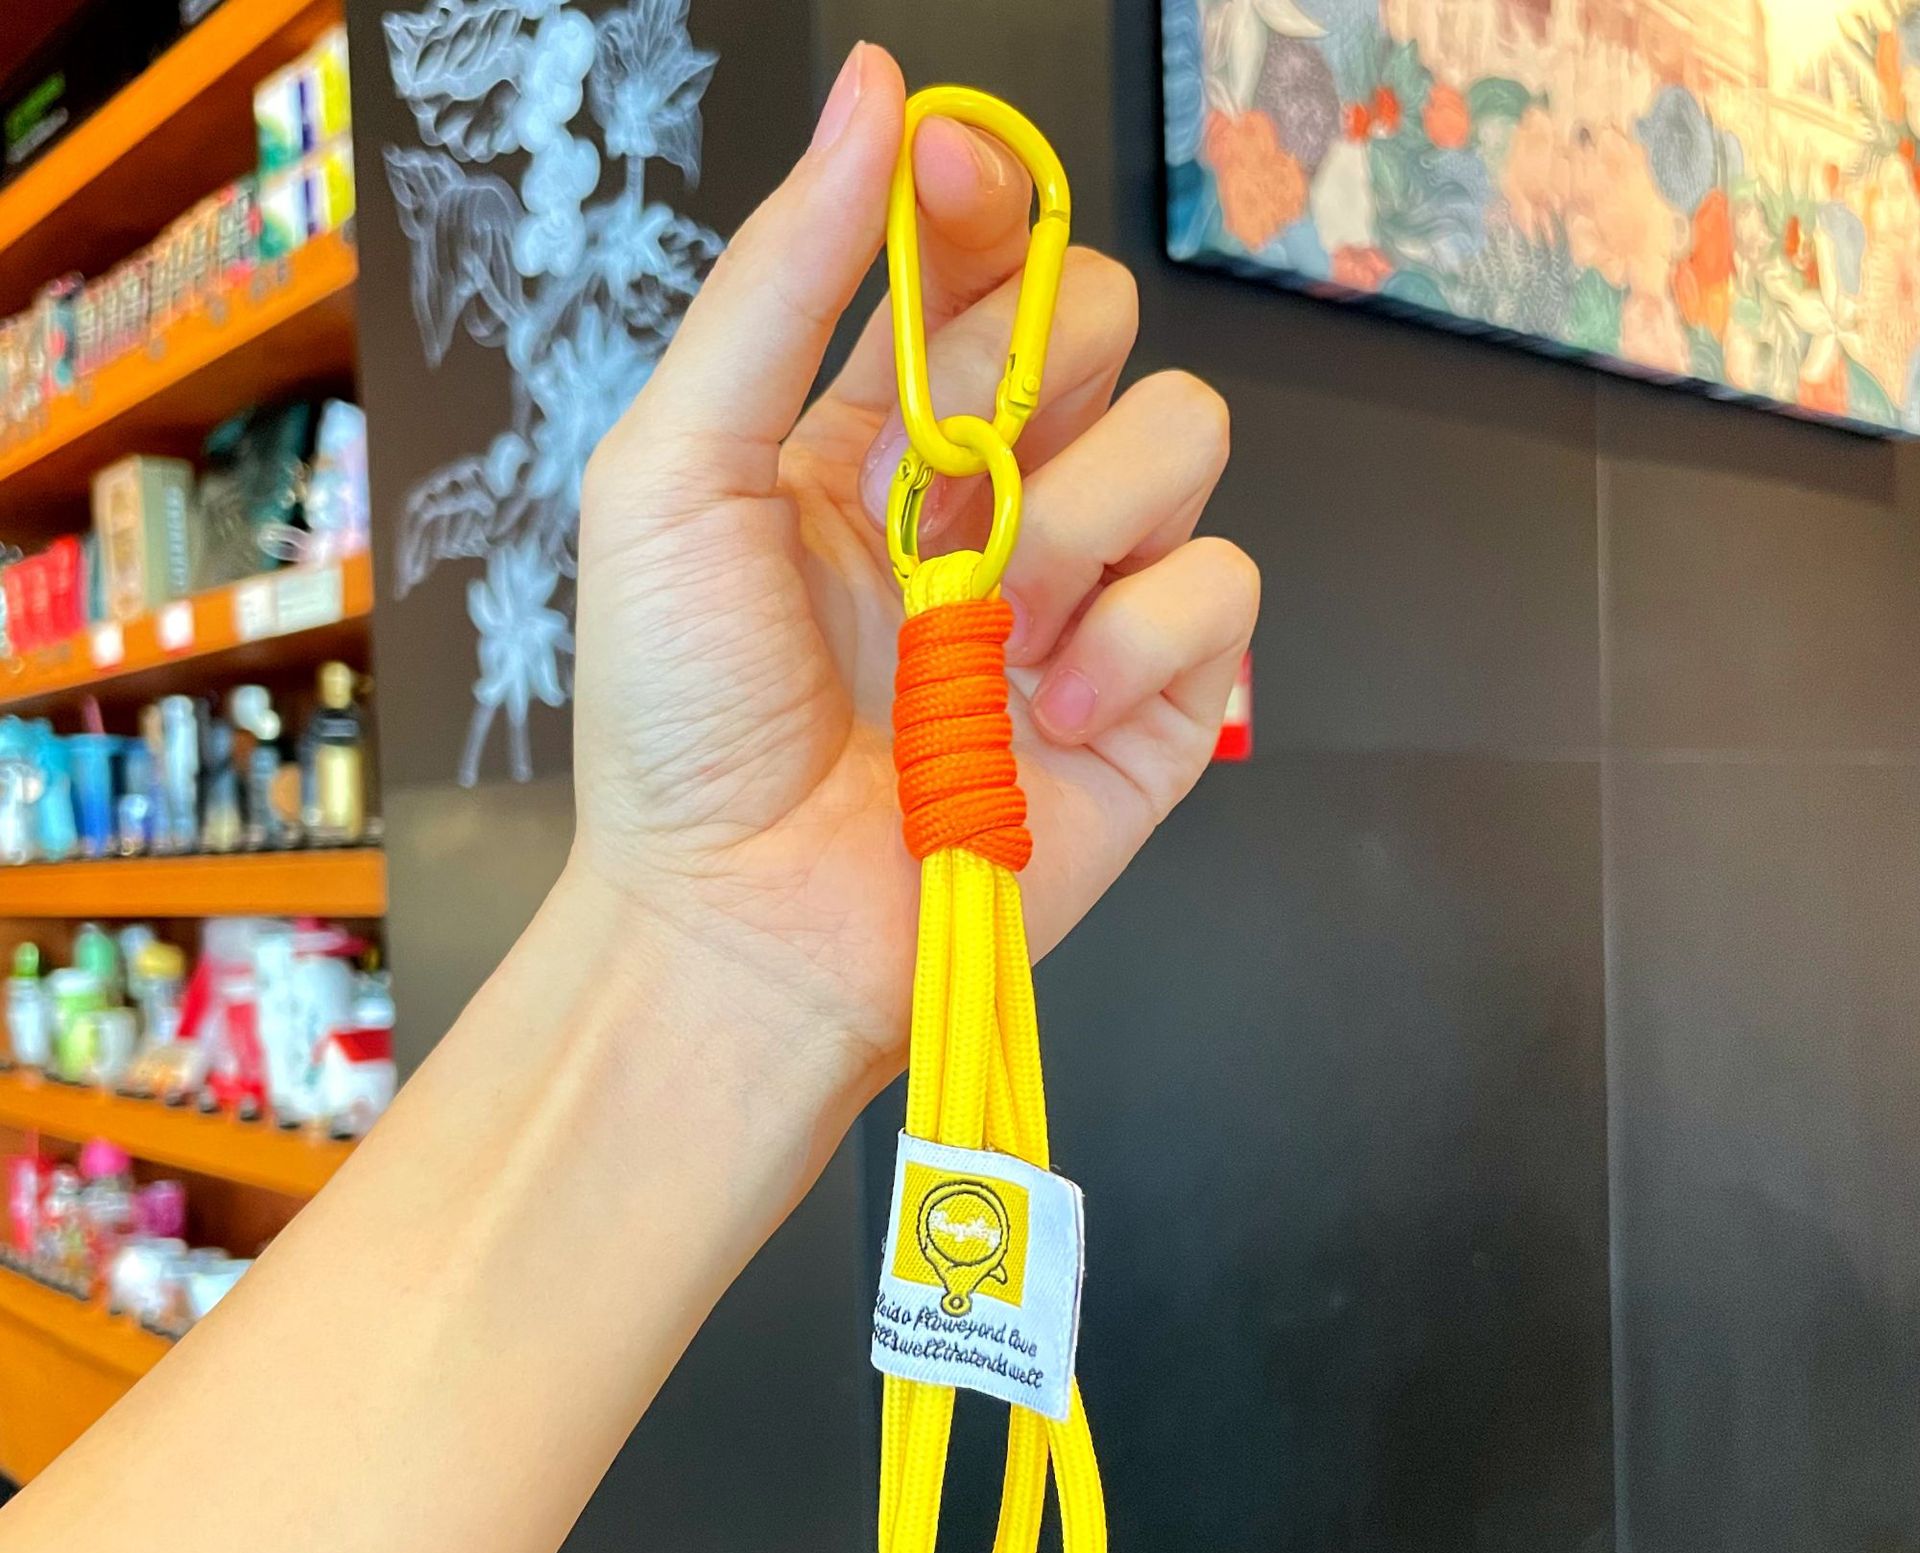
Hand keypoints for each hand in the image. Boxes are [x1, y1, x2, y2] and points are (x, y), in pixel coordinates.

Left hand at [571, 43, 1257, 1091]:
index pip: (978, 258)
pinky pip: (1224, 586)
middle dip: (1030, 374)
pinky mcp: (1157, 697)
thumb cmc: (682, 719)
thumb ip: (776, 285)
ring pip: (1184, 434)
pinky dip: (1141, 634)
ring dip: (1078, 517)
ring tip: (983, 628)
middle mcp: (991, 499)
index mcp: (870, 438)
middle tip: (940, 482)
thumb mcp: (676, 476)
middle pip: (1103, 322)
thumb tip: (877, 94)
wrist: (744, 927)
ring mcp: (1082, 599)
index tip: (956, 188)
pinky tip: (1048, 704)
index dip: (986, 199)